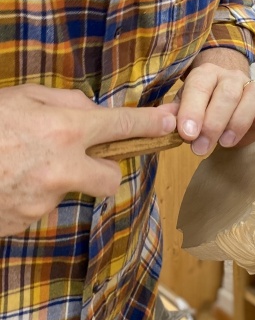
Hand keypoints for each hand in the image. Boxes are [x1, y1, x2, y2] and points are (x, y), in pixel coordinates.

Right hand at [0, 84, 177, 236]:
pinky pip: (40, 207)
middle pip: (111, 177)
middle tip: (77, 156)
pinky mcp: (25, 223)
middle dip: (102, 168)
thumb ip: (64, 102)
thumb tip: (92, 109)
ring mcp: (44, 200)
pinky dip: (31, 196)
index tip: (173, 124)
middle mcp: (62, 168)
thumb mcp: (22, 97)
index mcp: (64, 130)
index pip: (123, 125)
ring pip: (70, 191)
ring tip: (21, 164)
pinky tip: (9, 181)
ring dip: (57, 180)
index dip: (152, 123)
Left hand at [176, 50, 254, 155]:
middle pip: (227, 94)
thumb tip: (161, 124)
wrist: (224, 93)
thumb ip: (174, 115)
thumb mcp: (184, 108)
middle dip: (214, 123)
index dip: (193, 110)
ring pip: (253, 94)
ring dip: (240, 120)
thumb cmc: (201, 105)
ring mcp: (251, 83)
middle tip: (201, 148)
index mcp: (205, 74)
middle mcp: (229, 76)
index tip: (187, 134)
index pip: (199, 87)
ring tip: (226, 142)